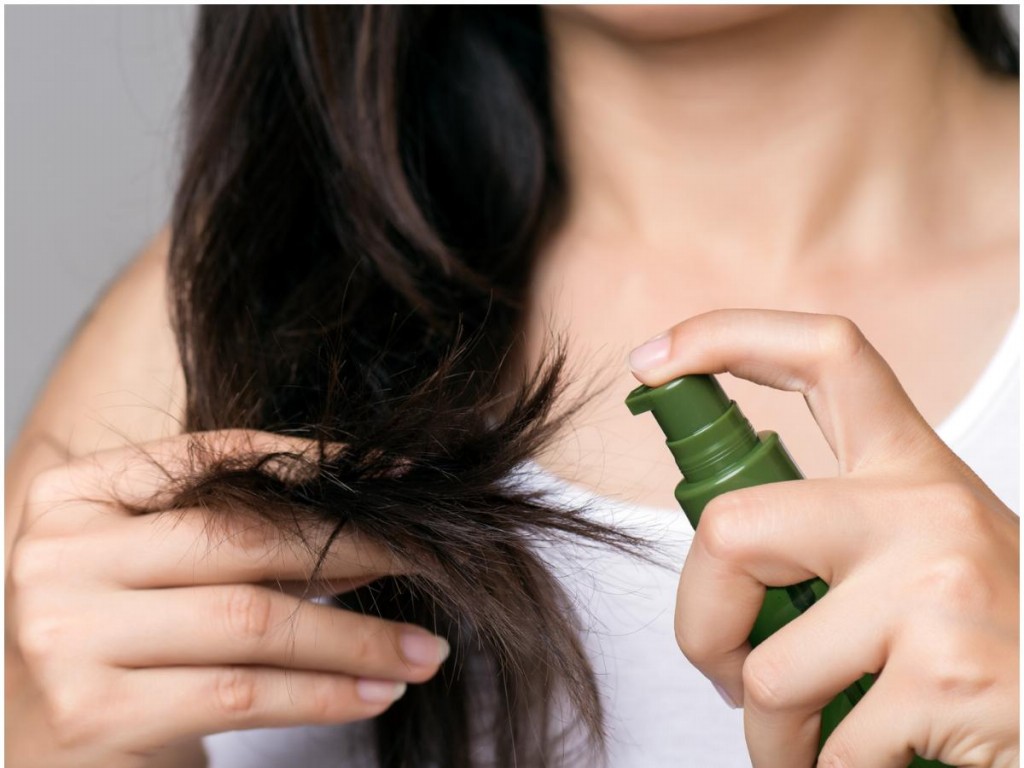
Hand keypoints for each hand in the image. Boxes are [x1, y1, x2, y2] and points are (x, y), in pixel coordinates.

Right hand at [6, 429, 449, 767]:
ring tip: (422, 650)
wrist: (38, 743)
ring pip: (254, 619)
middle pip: (242, 539)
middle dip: (353, 550)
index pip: (214, 459)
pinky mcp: (94, 712)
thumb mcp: (163, 568)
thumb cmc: (118, 640)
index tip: (396, 477)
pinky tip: (373, 692)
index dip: (314, 464)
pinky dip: (322, 693)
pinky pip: (242, 693)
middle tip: (429, 560)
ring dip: (356, 638)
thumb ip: (244, 537)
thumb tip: (370, 524)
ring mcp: (67, 633)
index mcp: (74, 495)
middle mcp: (59, 554)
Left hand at [628, 310, 1018, 767]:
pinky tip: (854, 766)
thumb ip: (840, 533)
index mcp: (911, 466)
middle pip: (733, 526)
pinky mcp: (946, 675)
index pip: (823, 356)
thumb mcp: (930, 550)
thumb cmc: (999, 632)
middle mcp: (923, 508)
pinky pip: (829, 747)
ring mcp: (936, 586)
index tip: (653, 358)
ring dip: (767, 732)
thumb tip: (726, 557)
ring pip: (769, 668)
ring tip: (799, 746)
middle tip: (724, 668)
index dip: (726, 337)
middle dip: (699, 620)